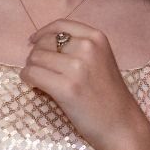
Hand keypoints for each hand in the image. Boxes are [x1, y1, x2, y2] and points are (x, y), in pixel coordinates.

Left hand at [20, 19, 149, 149]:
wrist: (122, 125)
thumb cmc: (110, 96)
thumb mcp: (101, 60)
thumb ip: (79, 48)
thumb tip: (41, 44)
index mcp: (97, 38)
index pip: (60, 25)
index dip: (42, 33)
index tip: (34, 41)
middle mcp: (87, 47)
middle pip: (44, 42)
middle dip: (36, 55)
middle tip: (40, 70)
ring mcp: (77, 67)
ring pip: (35, 58)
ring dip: (31, 68)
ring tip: (38, 80)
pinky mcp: (66, 88)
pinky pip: (32, 74)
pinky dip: (28, 79)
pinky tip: (34, 86)